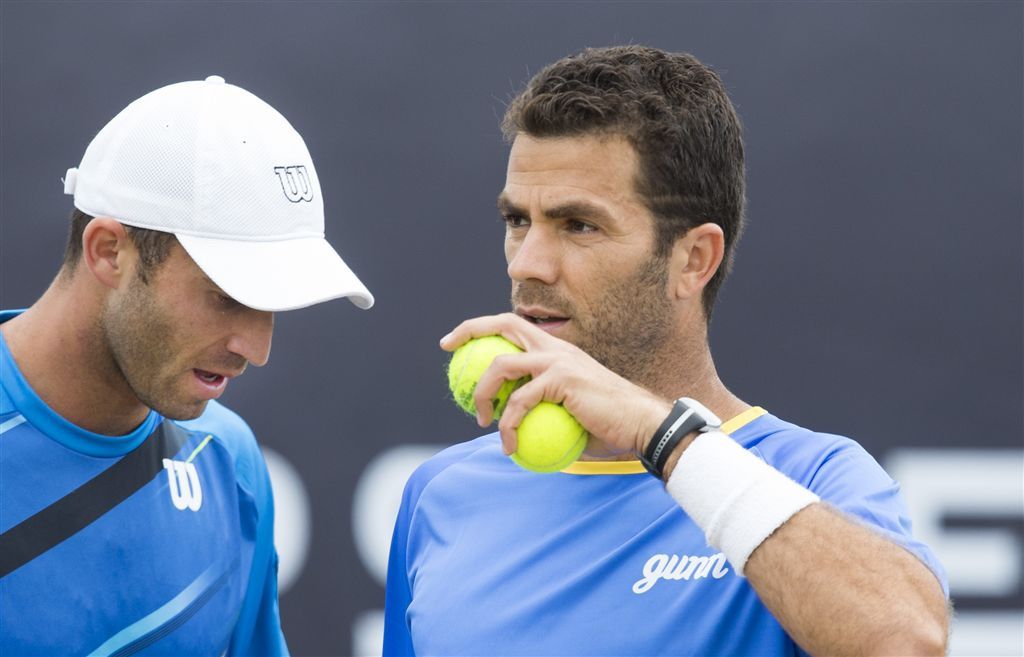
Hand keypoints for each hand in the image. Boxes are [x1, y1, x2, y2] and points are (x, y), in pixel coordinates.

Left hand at [440, 313, 671, 457]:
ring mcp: (558, 361)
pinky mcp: (561, 379)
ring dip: (483, 393)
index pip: (513, 325)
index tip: (456, 343)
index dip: (481, 327)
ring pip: (502, 365)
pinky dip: (508, 425)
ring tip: (482, 420)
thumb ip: (543, 409)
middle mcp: (555, 347)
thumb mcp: (569, 411)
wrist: (639, 424)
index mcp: (557, 350)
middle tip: (448, 350)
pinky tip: (509, 445)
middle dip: (469, 330)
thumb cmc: (608, 425)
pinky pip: (520, 401)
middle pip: (503, 324)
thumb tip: (513, 428)